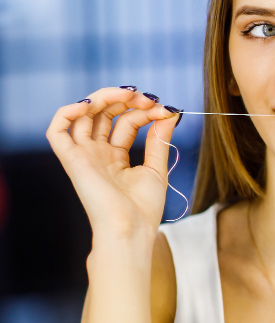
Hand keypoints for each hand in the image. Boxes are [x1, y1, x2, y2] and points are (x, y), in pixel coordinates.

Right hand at [46, 87, 180, 241]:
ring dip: (104, 98)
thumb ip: (158, 140)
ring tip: (129, 94)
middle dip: (127, 100)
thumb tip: (169, 114)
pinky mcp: (71, 159)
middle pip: (104, 114)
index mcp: (116, 157)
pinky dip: (69, 111)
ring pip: (82, 115)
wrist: (131, 228)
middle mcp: (97, 153)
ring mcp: (84, 155)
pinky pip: (57, 130)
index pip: (126, 122)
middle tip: (149, 99)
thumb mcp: (156, 168)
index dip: (145, 111)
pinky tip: (91, 104)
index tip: (167, 111)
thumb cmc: (144, 208)